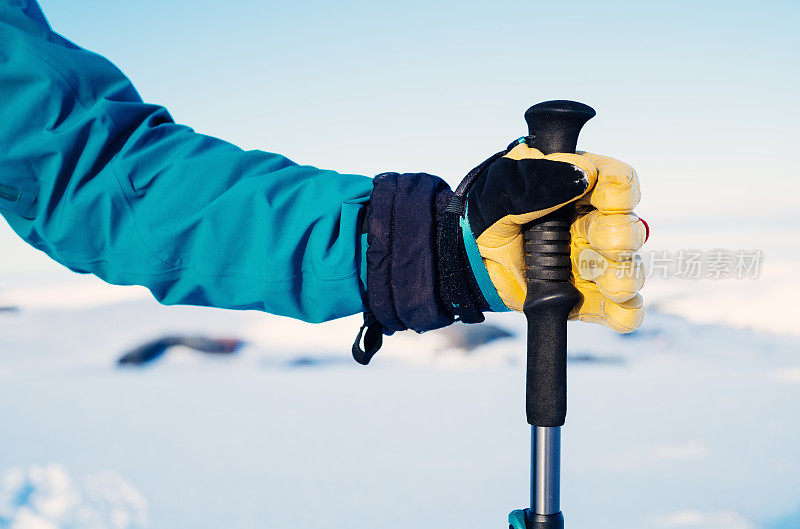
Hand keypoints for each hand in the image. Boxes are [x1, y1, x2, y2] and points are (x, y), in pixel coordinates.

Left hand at [464, 143, 645, 331]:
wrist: (465, 262)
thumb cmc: (484, 215)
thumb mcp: (501, 189)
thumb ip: (537, 182)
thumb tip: (584, 175)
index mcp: (576, 186)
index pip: (615, 181)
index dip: (620, 191)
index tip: (609, 201)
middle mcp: (591, 223)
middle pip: (628, 227)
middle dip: (623, 237)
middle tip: (608, 245)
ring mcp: (590, 262)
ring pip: (627, 269)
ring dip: (625, 277)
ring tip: (612, 287)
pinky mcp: (584, 298)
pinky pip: (616, 309)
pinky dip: (624, 313)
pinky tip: (619, 312)